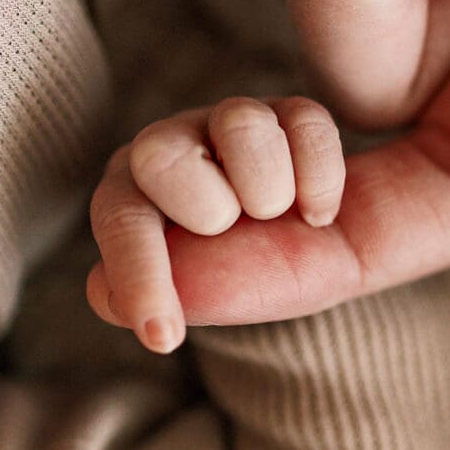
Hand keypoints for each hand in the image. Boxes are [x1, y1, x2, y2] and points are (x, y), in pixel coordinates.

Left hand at [87, 97, 343, 350]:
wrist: (345, 254)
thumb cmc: (264, 275)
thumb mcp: (212, 298)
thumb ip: (156, 293)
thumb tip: (104, 291)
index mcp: (136, 193)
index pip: (119, 218)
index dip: (139, 274)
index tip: (165, 338)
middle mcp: (172, 146)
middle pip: (158, 155)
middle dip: (209, 211)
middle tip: (232, 230)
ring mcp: (230, 122)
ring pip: (241, 125)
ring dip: (271, 193)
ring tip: (279, 215)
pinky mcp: (289, 111)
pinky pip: (306, 127)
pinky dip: (320, 184)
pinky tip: (316, 211)